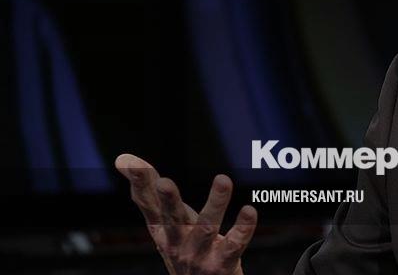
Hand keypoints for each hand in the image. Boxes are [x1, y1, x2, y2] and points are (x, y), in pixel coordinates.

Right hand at [115, 153, 257, 274]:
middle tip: (164, 183)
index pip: (147, 203)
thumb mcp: (165, 222)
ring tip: (223, 179)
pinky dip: (242, 227)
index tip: (129, 162)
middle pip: (171, 218)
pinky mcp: (221, 264)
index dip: (139, 183)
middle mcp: (176, 242)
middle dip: (168, 201)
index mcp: (161, 229)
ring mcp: (198, 255)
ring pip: (206, 227)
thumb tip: (122, 158)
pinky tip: (249, 210)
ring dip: (215, 203)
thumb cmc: (184, 247)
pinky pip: (234, 244)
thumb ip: (150, 193)